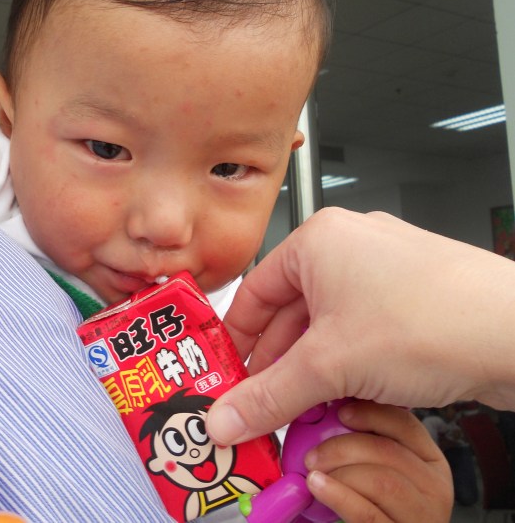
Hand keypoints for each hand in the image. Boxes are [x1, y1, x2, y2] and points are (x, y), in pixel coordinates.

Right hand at [206, 207, 514, 445]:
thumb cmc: (433, 318)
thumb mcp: (330, 366)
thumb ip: (268, 396)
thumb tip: (225, 418)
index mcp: (317, 240)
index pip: (253, 293)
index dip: (236, 343)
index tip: (226, 379)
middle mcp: (350, 246)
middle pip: (290, 314)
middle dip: (276, 367)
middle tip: (259, 407)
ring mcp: (386, 271)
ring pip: (328, 327)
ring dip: (312, 373)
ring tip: (302, 411)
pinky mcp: (415, 297)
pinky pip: (362, 332)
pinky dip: (348, 366)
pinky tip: (345, 399)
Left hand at [304, 401, 451, 521]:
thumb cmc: (378, 502)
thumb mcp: (385, 469)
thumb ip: (370, 445)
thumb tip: (332, 409)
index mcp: (431, 461)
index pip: (406, 425)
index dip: (371, 414)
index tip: (341, 413)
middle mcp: (435, 488)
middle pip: (389, 452)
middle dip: (344, 447)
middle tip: (313, 454)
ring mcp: (422, 516)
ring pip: (381, 482)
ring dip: (340, 472)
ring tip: (313, 473)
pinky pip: (366, 513)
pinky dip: (337, 495)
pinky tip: (317, 486)